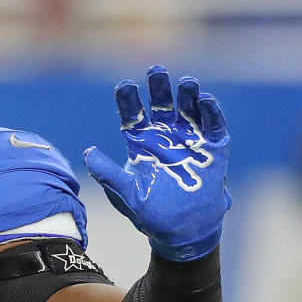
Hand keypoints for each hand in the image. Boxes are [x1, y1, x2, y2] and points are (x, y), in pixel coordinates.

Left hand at [83, 66, 230, 261]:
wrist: (183, 230)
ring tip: (186, 82)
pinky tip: (205, 99)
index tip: (124, 85)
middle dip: (158, 88)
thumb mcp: (126, 194)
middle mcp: (164, 136)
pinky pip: (213, 125)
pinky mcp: (213, 148)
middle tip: (156, 71)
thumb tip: (88, 152)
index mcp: (141, 144)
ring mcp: (189, 140)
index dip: (129, 100)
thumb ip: (108, 173)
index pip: (133, 116)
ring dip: (187, 95)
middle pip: (160, 105)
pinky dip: (210, 112)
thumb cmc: (150, 213)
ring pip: (188, 110)